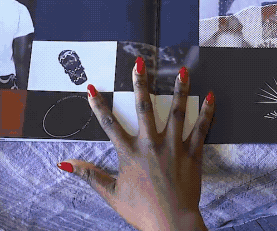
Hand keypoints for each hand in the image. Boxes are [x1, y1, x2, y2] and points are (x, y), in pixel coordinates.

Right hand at [59, 58, 213, 230]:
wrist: (171, 225)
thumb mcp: (111, 194)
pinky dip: (207, 112)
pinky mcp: (192, 154)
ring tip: (183, 70)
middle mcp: (151, 145)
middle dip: (141, 83)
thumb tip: (65, 164)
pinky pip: (201, 129)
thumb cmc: (141, 211)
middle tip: (140, 62)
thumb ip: (89, 176)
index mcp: (129, 154)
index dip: (98, 105)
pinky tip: (211, 95)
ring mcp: (173, 148)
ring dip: (180, 89)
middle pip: (144, 108)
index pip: (110, 124)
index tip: (90, 86)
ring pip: (177, 112)